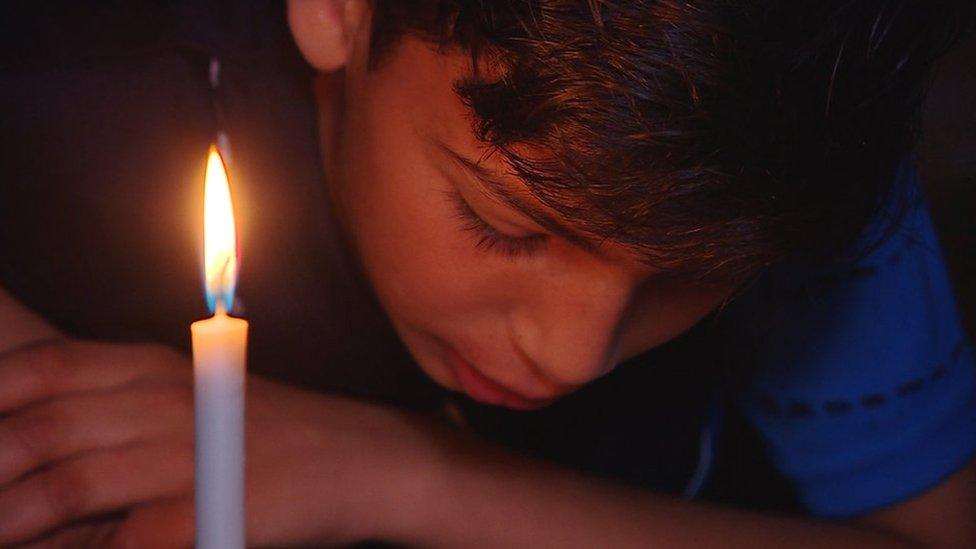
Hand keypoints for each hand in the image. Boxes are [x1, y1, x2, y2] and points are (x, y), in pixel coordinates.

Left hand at [0, 339, 446, 546]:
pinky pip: (125, 539)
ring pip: (69, 483)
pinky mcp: (214, 508)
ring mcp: (191, 453)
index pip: (48, 367)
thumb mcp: (197, 396)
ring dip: (13, 519)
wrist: (361, 457)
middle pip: (43, 428)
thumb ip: (124, 405)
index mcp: (159, 366)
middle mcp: (168, 400)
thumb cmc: (275, 433)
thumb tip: (41, 437)